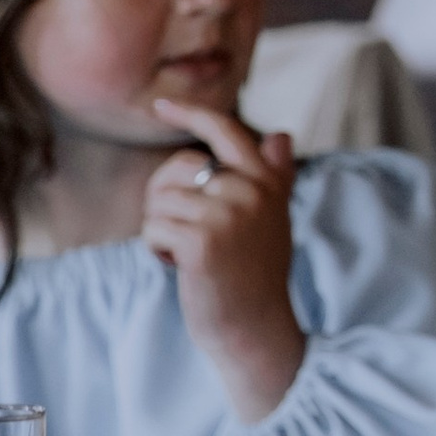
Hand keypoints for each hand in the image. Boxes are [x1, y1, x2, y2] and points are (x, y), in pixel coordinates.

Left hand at [143, 102, 306, 419]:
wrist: (254, 329)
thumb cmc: (255, 276)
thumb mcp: (272, 220)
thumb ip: (274, 178)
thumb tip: (282, 136)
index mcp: (268, 182)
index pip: (226, 132)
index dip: (191, 113)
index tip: (161, 106)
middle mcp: (253, 192)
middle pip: (179, 169)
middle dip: (166, 199)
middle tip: (183, 232)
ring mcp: (229, 215)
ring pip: (160, 202)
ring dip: (161, 231)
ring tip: (188, 256)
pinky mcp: (203, 242)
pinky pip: (153, 229)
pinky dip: (156, 251)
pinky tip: (180, 269)